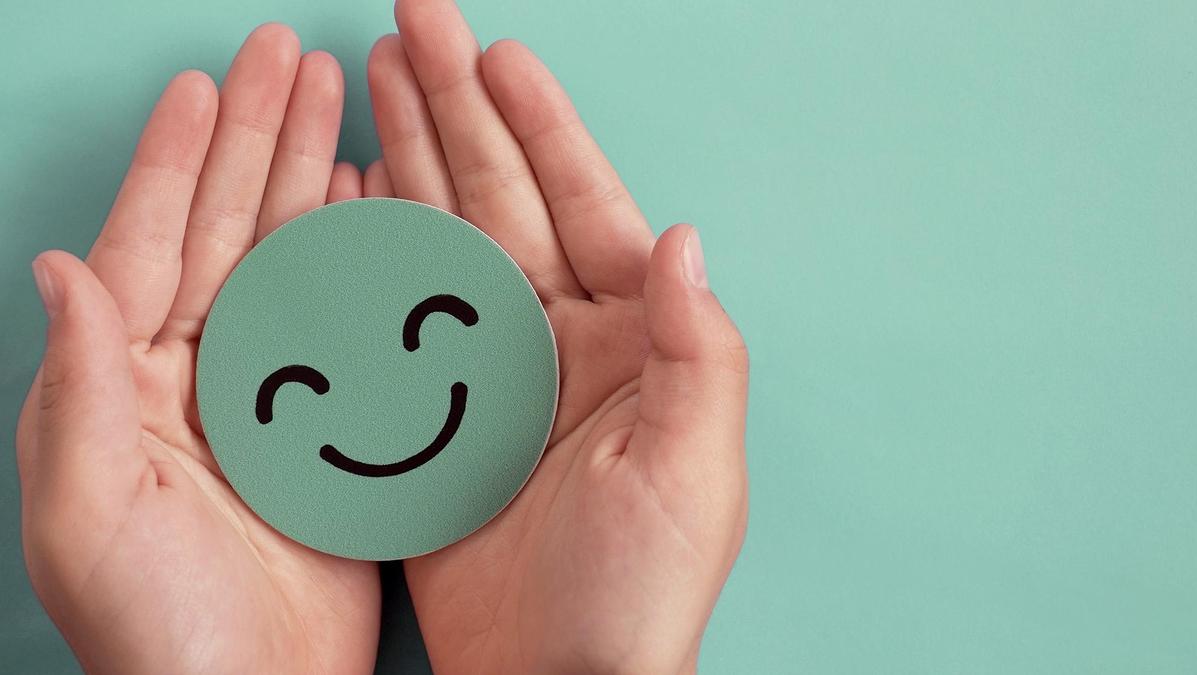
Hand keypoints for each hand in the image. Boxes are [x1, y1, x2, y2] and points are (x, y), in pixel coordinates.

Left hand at [16, 25, 379, 673]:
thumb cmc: (153, 629)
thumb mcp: (85, 514)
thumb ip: (77, 387)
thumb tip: (60, 265)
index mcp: (127, 384)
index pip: (151, 244)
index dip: (178, 160)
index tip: (208, 84)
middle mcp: (194, 375)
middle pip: (226, 229)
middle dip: (256, 140)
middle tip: (287, 59)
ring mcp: (267, 395)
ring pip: (287, 260)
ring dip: (308, 180)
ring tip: (335, 106)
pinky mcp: (327, 425)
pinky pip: (342, 320)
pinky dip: (355, 257)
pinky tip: (370, 209)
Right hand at [367, 1, 749, 671]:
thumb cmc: (638, 594)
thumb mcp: (692, 471)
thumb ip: (699, 349)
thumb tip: (684, 234)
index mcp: (631, 342)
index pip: (584, 207)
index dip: (540, 126)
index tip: (499, 51)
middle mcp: (563, 343)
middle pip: (503, 201)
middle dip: (458, 111)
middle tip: (412, 26)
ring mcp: (494, 374)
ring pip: (446, 240)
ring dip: (415, 158)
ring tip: (377, 81)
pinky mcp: (437, 415)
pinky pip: (399, 314)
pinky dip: (374, 251)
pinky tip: (352, 195)